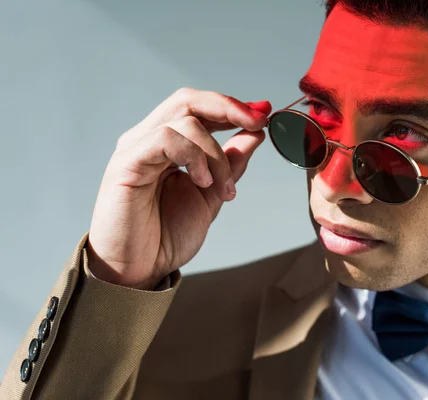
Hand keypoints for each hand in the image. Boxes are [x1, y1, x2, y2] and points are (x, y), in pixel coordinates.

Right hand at [87, 88, 271, 288]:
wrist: (139, 270)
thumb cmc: (166, 235)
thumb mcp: (211, 194)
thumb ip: (230, 164)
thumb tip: (255, 134)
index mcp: (166, 144)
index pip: (199, 108)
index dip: (232, 107)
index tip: (265, 114)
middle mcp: (148, 139)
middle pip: (188, 100)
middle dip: (229, 108)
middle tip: (258, 123)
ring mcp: (135, 148)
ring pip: (184, 120)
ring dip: (216, 153)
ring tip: (223, 188)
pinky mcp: (126, 163)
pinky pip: (166, 139)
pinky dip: (194, 156)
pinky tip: (202, 182)